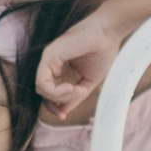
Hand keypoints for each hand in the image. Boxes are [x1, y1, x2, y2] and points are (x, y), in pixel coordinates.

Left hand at [35, 6, 127, 121]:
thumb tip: (62, 113)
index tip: (62, 116)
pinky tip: (71, 87)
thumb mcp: (87, 83)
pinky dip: (56, 91)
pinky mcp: (49, 56)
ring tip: (77, 90)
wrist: (109, 33)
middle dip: (58, 102)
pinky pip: (43, 82)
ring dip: (60, 97)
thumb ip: (74, 97)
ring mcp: (48, 59)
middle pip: (43, 93)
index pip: (48, 91)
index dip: (53, 106)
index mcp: (59, 68)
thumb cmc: (103, 52)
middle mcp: (50, 63)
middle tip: (78, 95)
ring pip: (42, 89)